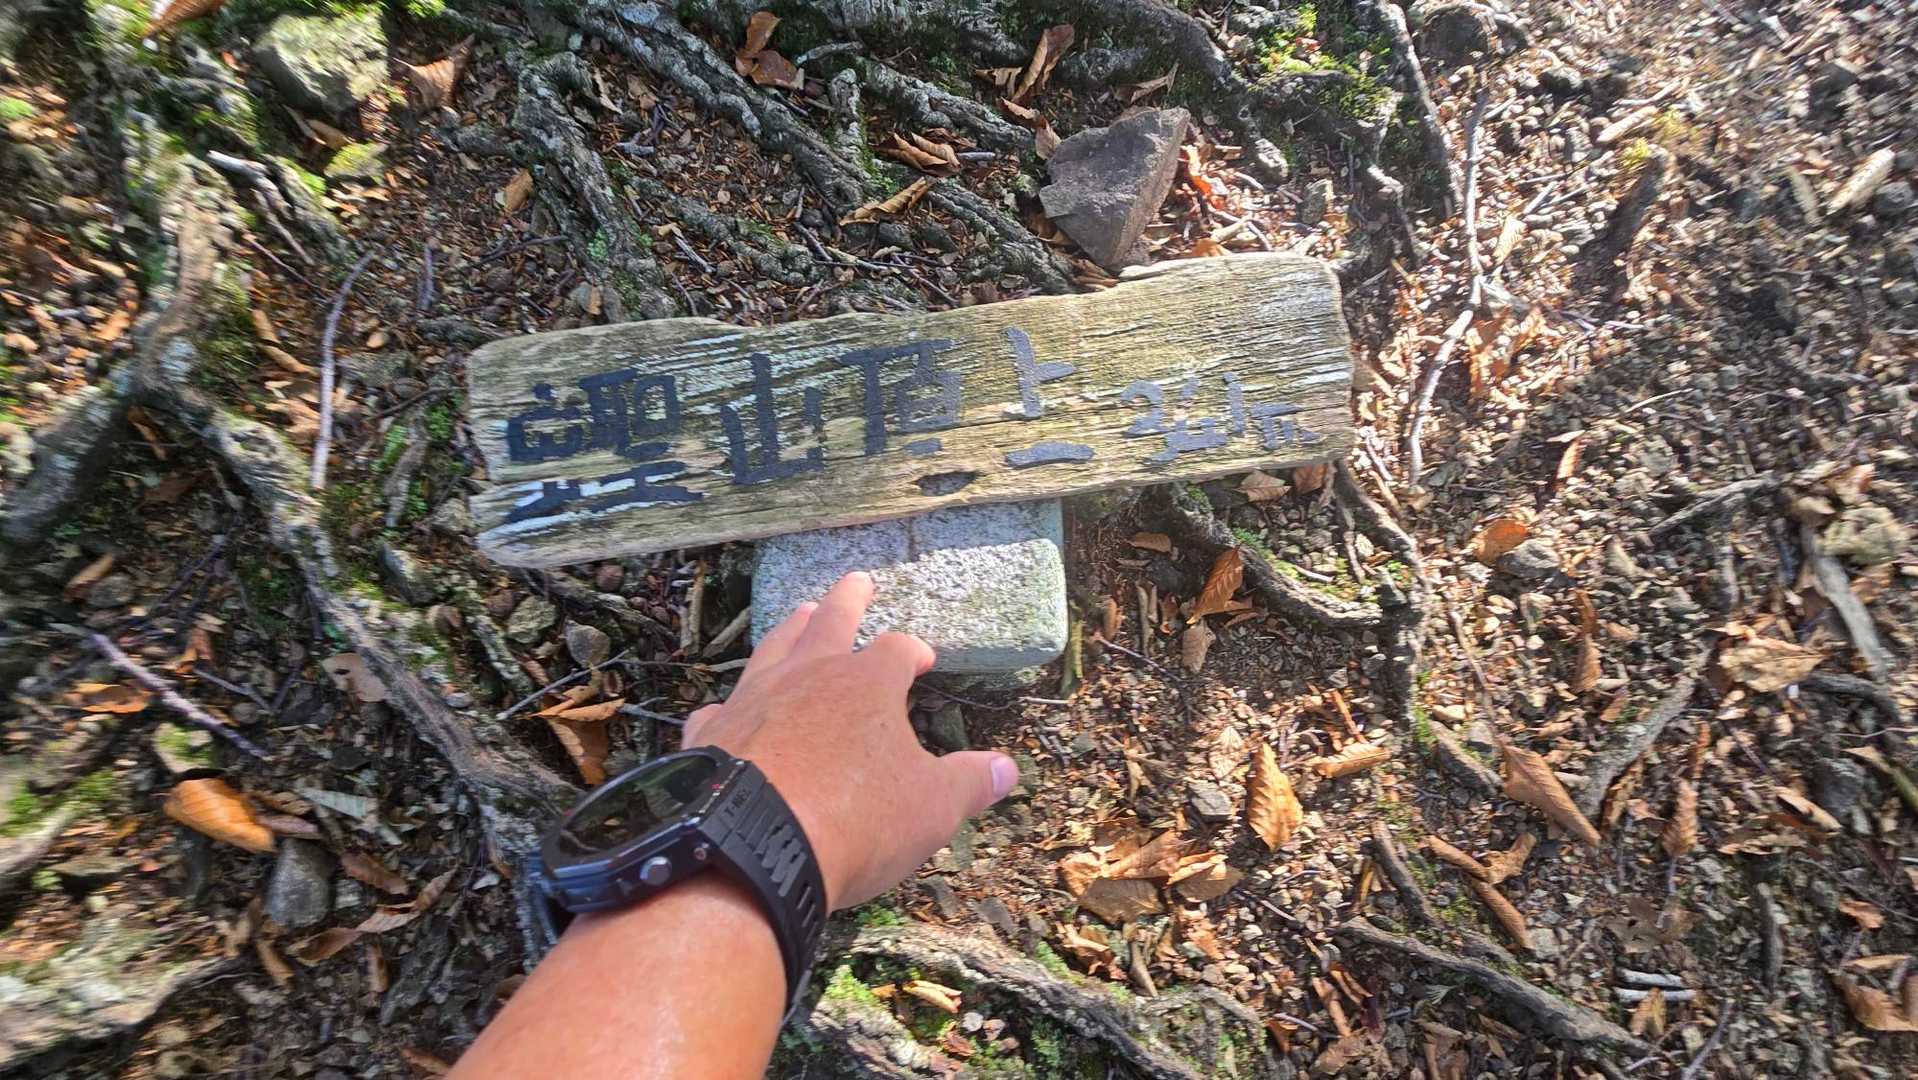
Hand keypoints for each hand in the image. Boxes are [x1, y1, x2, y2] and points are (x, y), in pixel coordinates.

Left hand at [682, 572, 1017, 909]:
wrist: (749, 846)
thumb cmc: (855, 820)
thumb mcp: (932, 807)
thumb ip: (969, 783)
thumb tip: (1006, 769)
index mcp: (867, 684)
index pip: (898, 651)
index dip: (913, 652)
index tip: (923, 659)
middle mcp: (808, 677)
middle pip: (831, 623)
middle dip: (848, 601)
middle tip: (857, 581)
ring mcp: (752, 700)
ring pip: (774, 649)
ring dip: (790, 630)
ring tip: (798, 614)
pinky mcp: (710, 735)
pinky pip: (723, 708)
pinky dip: (732, 705)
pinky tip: (728, 708)